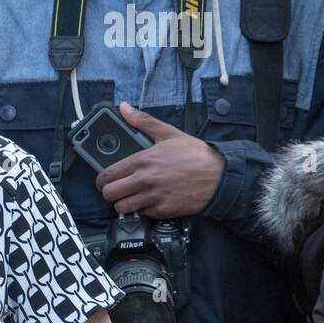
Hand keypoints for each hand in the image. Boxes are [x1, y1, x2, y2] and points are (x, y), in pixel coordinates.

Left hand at [95, 102, 224, 217]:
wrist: (221, 176)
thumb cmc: (196, 155)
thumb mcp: (169, 133)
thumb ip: (143, 121)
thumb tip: (124, 108)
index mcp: (143, 160)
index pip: (107, 175)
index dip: (102, 179)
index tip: (105, 180)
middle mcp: (145, 180)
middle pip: (109, 194)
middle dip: (109, 192)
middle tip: (116, 189)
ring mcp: (154, 197)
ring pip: (122, 208)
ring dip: (123, 203)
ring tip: (130, 197)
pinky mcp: (163, 210)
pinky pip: (141, 214)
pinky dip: (142, 210)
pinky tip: (148, 201)